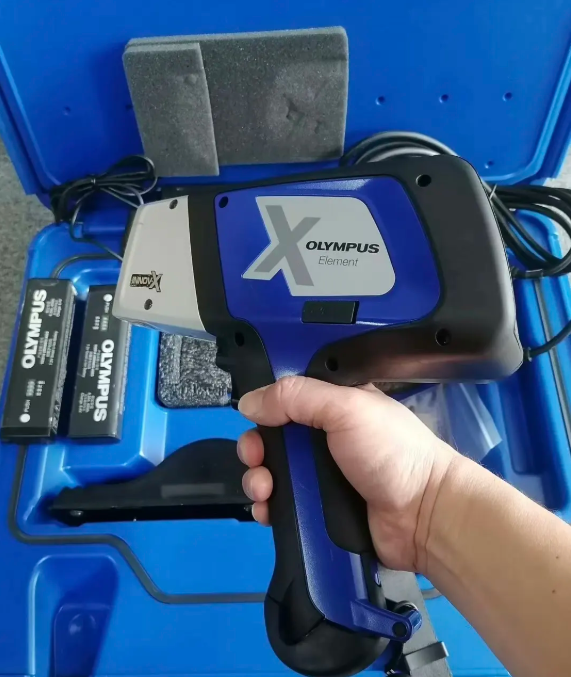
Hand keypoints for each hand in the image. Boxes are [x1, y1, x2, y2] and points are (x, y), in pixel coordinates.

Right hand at [237, 376, 457, 572]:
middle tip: (256, 459)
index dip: (267, 409)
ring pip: (272, 474)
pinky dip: (269, 509)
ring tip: (264, 490)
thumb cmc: (392, 452)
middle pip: (272, 439)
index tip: (256, 421)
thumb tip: (250, 402)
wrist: (423, 514)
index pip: (287, 401)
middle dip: (255, 449)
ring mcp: (320, 476)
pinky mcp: (318, 510)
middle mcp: (324, 439)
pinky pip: (282, 507)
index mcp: (334, 406)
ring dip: (258, 481)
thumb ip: (297, 397)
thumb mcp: (347, 408)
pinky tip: (268, 511)